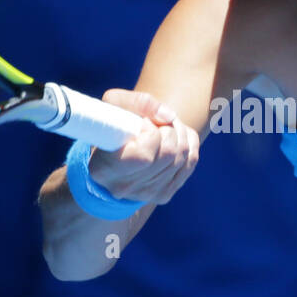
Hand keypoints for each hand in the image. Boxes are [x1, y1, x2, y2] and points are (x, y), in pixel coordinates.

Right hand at [86, 89, 199, 205]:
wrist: (113, 158)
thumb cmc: (110, 127)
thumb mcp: (113, 106)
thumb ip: (139, 103)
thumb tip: (169, 116)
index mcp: (105, 170)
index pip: (144, 154)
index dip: (150, 130)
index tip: (140, 123)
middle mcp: (126, 187)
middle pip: (169, 153)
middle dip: (169, 128)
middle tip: (156, 122)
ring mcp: (147, 194)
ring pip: (183, 156)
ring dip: (180, 132)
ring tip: (164, 126)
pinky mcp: (164, 194)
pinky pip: (191, 161)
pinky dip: (189, 142)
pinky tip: (175, 136)